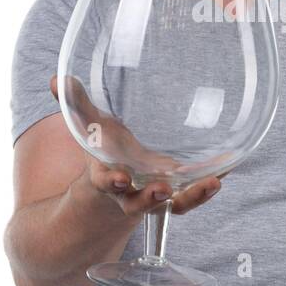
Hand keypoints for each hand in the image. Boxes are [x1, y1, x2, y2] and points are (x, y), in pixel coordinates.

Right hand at [50, 75, 226, 219]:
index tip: (119, 178)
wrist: (113, 189)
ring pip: (173, 205)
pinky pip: (193, 195)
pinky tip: (229, 168)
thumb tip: (57, 79)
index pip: (105, 182)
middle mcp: (130, 194)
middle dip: (150, 198)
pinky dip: (209, 186)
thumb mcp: (89, 128)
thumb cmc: (103, 152)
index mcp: (106, 178)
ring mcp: (155, 196)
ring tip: (213, 183)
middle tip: (163, 190)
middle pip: (139, 203)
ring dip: (192, 197)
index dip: (111, 181)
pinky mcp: (176, 193)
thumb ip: (75, 105)